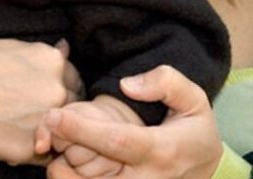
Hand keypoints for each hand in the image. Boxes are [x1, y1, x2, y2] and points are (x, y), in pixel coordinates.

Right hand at [0, 38, 82, 164]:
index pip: (75, 82)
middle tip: (25, 114)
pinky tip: (5, 138)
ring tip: (14, 126)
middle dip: (56, 113)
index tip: (41, 97)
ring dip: (46, 134)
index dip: (60, 91)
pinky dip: (28, 152)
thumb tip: (66, 48)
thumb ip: (43, 55)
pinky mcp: (26, 148)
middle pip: (73, 108)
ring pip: (60, 134)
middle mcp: (56, 89)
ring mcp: (43, 119)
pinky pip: (41, 156)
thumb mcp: (10, 48)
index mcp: (53, 62)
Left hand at [42, 65, 221, 178]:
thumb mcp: (194, 99)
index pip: (117, 141)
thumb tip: (126, 85)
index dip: (82, 130)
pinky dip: (73, 177)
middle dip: (64, 150)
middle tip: (47, 128)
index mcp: (162, 151)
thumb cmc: (194, 130)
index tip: (54, 115)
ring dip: (63, 167)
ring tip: (58, 143)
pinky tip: (70, 160)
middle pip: (92, 173)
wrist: (205, 169)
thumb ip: (165, 82)